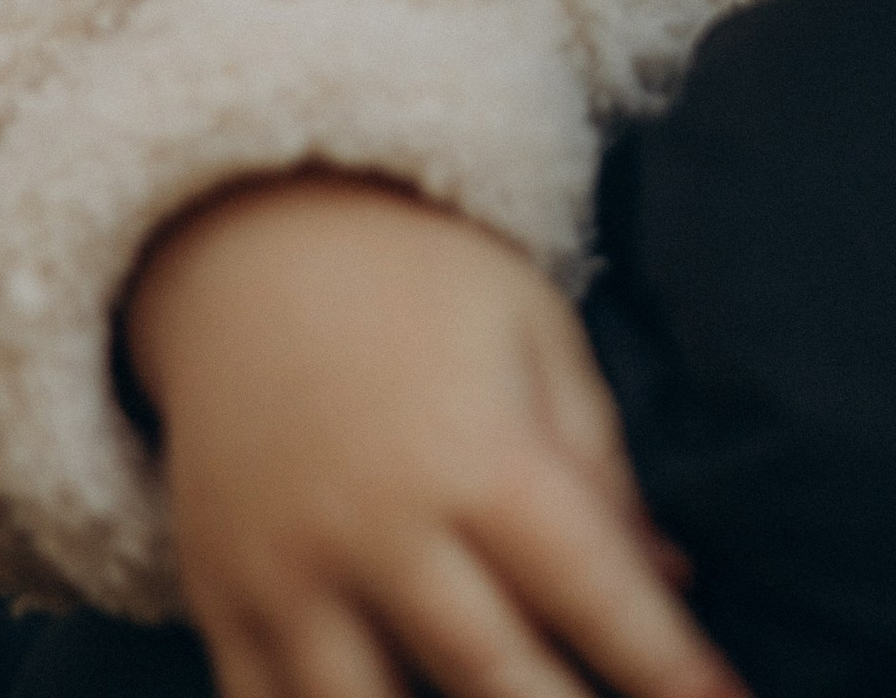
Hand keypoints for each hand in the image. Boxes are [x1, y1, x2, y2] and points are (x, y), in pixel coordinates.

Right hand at [124, 169, 742, 697]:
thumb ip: (601, 465)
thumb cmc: (423, 283)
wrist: (248, 241)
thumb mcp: (536, 334)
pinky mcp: (224, 605)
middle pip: (498, 685)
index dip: (672, 673)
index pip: (598, 594)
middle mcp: (387, 532)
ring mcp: (294, 579)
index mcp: (484, 457)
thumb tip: (671, 581)